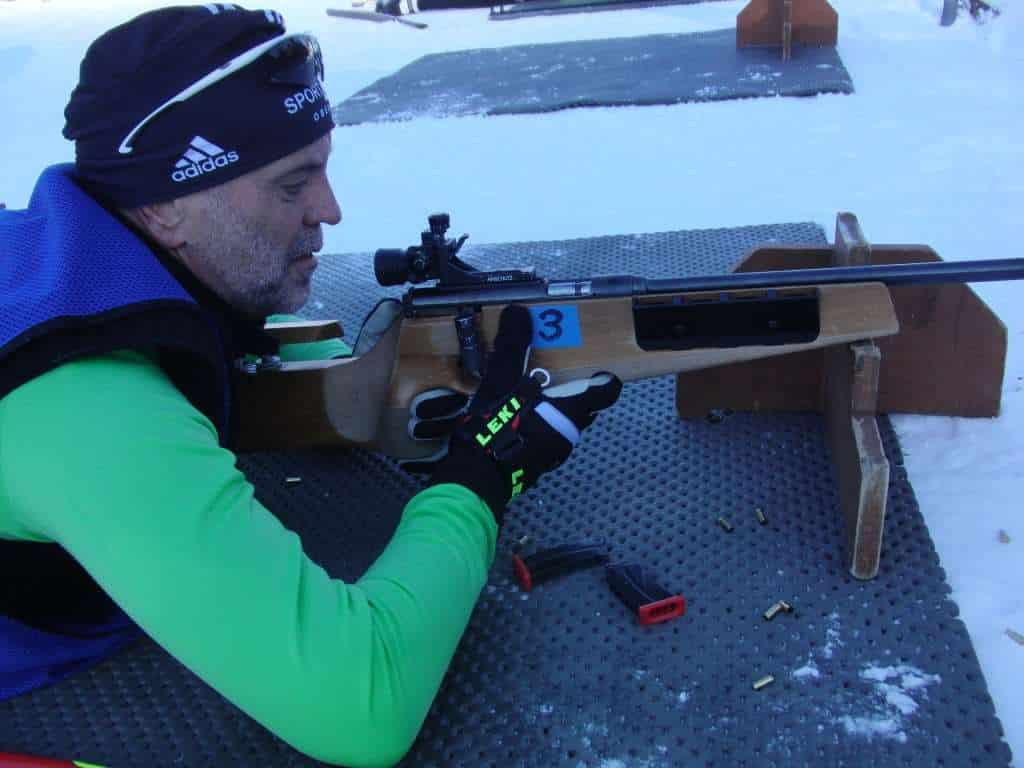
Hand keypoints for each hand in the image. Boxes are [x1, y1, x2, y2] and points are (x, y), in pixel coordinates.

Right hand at [426, 305, 620, 523]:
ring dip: (554, 411)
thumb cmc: (499, 425)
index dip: (604, 378)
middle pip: (585, 408)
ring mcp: (554, 454)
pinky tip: (513, 421)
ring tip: (529, 396)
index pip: (606, 391)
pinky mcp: (536, 467)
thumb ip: (512, 346)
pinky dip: (537, 428)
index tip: (595, 367)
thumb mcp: (501, 379)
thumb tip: (519, 312)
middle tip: (554, 374)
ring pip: (564, 426)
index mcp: (571, 409)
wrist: (478, 477)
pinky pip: (546, 441)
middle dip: (574, 392)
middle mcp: (570, 433)